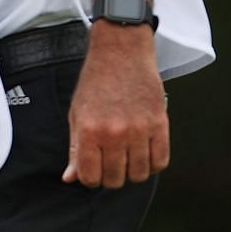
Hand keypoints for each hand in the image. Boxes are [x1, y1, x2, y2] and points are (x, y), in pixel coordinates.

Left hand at [61, 25, 169, 188]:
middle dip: (110, 177)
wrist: (121, 52)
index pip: (90, 177)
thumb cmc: (96, 82)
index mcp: (89, 130)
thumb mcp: (77, 114)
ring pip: (139, 175)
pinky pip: (160, 161)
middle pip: (115, 179)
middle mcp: (114, 133)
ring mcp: (139, 129)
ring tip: (127, 158)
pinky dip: (152, 164)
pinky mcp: (160, 124)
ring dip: (132, 172)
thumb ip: (75, 148)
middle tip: (110, 164)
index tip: (93, 170)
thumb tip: (70, 178)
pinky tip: (144, 153)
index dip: (90, 179)